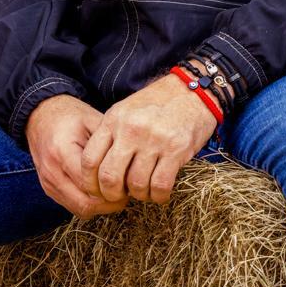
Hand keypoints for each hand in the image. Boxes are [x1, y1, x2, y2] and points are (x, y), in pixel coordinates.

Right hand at [26, 94, 129, 219]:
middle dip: (111, 202)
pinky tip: (105, 192)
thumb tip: (134, 164)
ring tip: (119, 193)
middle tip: (129, 192)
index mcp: (62, 152)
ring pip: (80, 209)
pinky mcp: (49, 190)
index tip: (130, 180)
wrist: (41, 118)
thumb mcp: (93, 120)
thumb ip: (109, 142)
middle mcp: (52, 172)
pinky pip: (73, 206)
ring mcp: (48, 184)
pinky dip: (91, 204)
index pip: (91, 183)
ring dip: (102, 206)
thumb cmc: (70, 116)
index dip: (114, 185)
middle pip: (85, 203)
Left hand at [81, 73, 218, 205]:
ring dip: (139, 195)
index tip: (97, 190)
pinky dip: (158, 196)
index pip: (90, 160)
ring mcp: (154, 140)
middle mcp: (131, 130)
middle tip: (120, 196)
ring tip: (144, 192)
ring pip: (135, 184)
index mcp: (114, 119)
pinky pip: (160, 184)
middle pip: (109, 177)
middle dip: (112, 194)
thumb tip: (99, 169)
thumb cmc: (160, 102)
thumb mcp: (128, 110)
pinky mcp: (177, 149)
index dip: (90, 182)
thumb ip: (112, 134)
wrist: (195, 89)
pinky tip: (160, 193)